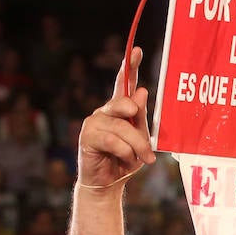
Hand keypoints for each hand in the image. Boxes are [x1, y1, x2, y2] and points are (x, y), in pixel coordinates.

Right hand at [78, 46, 155, 189]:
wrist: (109, 183)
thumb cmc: (126, 160)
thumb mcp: (140, 138)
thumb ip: (141, 117)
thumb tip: (142, 91)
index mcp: (120, 109)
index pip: (124, 83)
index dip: (129, 66)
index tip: (137, 50)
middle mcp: (105, 111)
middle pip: (126, 105)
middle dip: (140, 128)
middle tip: (149, 150)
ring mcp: (94, 121)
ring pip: (122, 127)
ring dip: (136, 146)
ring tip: (142, 160)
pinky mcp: (87, 135)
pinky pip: (113, 140)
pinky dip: (124, 152)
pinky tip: (126, 160)